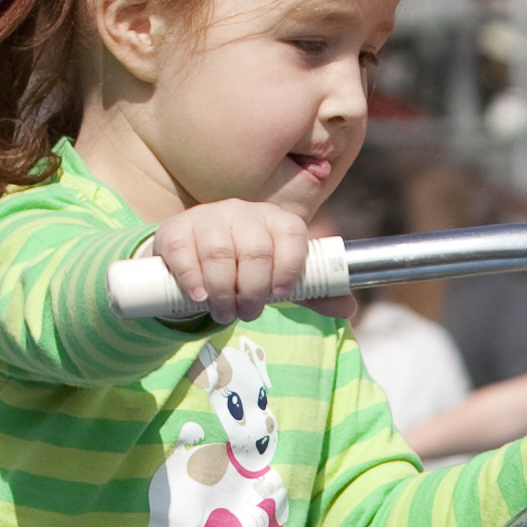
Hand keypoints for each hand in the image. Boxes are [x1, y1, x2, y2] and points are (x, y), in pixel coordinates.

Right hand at [148, 200, 317, 324]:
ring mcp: (208, 217)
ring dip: (223, 291)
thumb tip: (350, 306)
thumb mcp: (278, 280)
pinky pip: (184, 250)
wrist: (195, 258)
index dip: (288, 266)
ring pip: (219, 253)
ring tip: (224, 312)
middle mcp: (243, 212)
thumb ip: (312, 293)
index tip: (280, 295)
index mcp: (276, 220)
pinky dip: (192, 277)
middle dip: (253, 290)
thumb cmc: (246, 269)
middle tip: (247, 314)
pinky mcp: (177, 229)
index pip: (291, 234)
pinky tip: (199, 295)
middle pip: (255, 250)